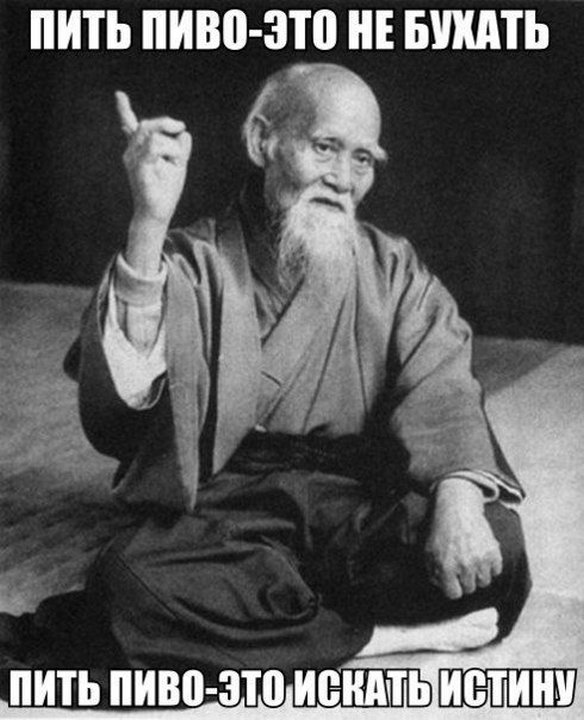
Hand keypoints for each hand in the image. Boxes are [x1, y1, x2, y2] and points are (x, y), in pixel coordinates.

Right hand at [115, 91, 191, 271]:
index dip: (123, 109)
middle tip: (180, 127)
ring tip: (176, 162)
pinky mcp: (138, 168)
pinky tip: (171, 162)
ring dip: (172, 146)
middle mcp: (132, 151)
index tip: (119, 94)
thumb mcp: (177, 165)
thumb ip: (181, 148)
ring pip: (154, 135)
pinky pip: (153, 148)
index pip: (129, 125)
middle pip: (148, 125)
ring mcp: (133, 159)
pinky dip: (167, 151)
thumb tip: (185, 134)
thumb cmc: (165, 191)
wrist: (158, 214)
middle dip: (167, 124)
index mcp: (139, 149)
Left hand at [424, 479, 501, 599]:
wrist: (458, 507)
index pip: (454, 594)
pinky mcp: (494, 551)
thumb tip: (441, 586)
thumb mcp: (429, 550)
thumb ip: (432, 571)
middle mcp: (464, 565)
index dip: (452, 587)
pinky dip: (491, 565)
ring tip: (472, 559)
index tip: (452, 578)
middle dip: (465, 580)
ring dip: (478, 574)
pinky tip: (481, 554)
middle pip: (470, 589)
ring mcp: (480, 559)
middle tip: (462, 565)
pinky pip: (496, 571)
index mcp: (446, 566)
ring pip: (484, 582)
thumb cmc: (441, 530)